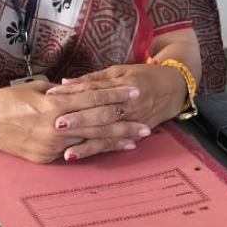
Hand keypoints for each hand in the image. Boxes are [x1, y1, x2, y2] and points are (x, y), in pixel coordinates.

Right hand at [0, 79, 149, 163]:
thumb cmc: (8, 98)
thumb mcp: (37, 88)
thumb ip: (62, 93)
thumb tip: (82, 92)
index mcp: (54, 105)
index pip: (93, 99)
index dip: (115, 96)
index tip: (133, 93)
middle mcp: (56, 127)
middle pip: (97, 123)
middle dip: (123, 123)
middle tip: (145, 123)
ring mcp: (51, 146)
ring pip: (90, 141)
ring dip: (114, 140)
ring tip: (135, 140)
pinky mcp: (46, 158)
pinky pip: (74, 152)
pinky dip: (93, 149)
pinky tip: (107, 149)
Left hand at [46, 63, 186, 159]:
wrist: (174, 88)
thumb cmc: (143, 75)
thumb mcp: (118, 71)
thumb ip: (92, 79)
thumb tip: (66, 83)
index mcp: (122, 85)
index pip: (93, 90)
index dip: (73, 93)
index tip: (52, 95)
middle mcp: (128, 105)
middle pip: (99, 113)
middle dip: (78, 120)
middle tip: (56, 124)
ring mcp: (132, 122)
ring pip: (106, 133)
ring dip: (86, 143)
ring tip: (67, 151)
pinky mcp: (134, 133)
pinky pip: (113, 144)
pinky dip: (97, 150)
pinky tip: (82, 156)